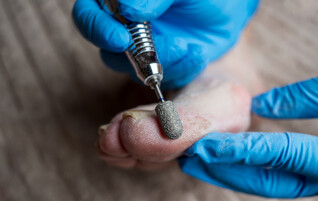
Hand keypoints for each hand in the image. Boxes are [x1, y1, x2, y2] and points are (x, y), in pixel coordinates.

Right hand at [72, 0, 258, 89]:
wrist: (227, 13)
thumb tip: (127, 9)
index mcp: (121, 1)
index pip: (90, 13)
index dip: (98, 27)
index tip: (120, 39)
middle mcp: (123, 24)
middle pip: (104, 45)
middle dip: (129, 55)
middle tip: (157, 54)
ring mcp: (139, 48)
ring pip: (132, 66)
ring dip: (162, 62)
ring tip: (189, 47)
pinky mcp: (156, 65)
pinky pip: (158, 77)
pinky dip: (178, 70)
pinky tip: (196, 55)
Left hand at [179, 65, 317, 197]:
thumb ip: (304, 99)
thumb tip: (261, 107)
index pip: (281, 156)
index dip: (241, 151)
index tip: (208, 146)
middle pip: (268, 182)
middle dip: (226, 172)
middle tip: (192, 159)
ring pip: (270, 182)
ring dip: (232, 172)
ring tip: (201, 161)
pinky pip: (279, 173)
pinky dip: (251, 166)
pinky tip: (230, 157)